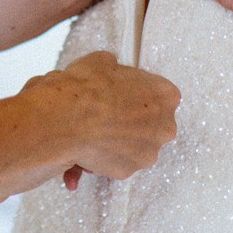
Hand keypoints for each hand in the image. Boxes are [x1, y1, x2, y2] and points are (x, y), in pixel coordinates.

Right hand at [27, 51, 178, 182]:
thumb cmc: (87, 90)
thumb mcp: (104, 62)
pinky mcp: (128, 170)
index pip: (161, 93)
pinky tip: (89, 142)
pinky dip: (105, 155)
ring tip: (95, 127)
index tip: (126, 93)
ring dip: (118, 138)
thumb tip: (110, 71)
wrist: (66, 118)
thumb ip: (117, 71)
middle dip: (132, 119)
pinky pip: (117, 161)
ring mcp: (147, 152)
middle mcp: (164, 127)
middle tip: (109, 110)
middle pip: (151, 122)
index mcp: (165, 95)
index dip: (139, 92)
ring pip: (134, 144)